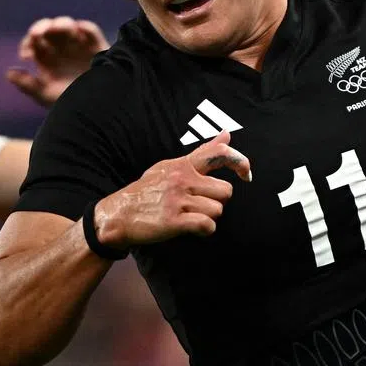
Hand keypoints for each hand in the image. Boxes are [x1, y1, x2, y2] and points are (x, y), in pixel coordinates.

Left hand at [6, 16, 110, 107]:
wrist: (98, 110)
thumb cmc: (70, 103)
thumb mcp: (46, 96)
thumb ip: (28, 85)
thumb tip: (9, 73)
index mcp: (47, 57)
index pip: (34, 42)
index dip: (28, 43)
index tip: (26, 55)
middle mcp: (61, 48)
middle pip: (48, 29)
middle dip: (42, 27)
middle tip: (37, 34)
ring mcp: (79, 45)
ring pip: (67, 26)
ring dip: (61, 24)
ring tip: (57, 29)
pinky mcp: (97, 46)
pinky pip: (90, 31)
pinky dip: (84, 28)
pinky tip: (77, 32)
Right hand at [93, 131, 250, 249]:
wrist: (119, 213)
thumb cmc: (147, 190)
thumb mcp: (171, 166)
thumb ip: (202, 153)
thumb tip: (227, 135)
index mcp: (183, 165)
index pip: (219, 155)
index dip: (240, 162)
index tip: (246, 174)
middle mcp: (182, 180)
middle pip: (225, 191)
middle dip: (217, 201)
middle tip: (200, 204)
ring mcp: (178, 200)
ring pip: (217, 210)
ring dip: (209, 216)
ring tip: (191, 215)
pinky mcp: (174, 221)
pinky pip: (207, 225)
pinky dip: (204, 230)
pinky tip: (193, 228)